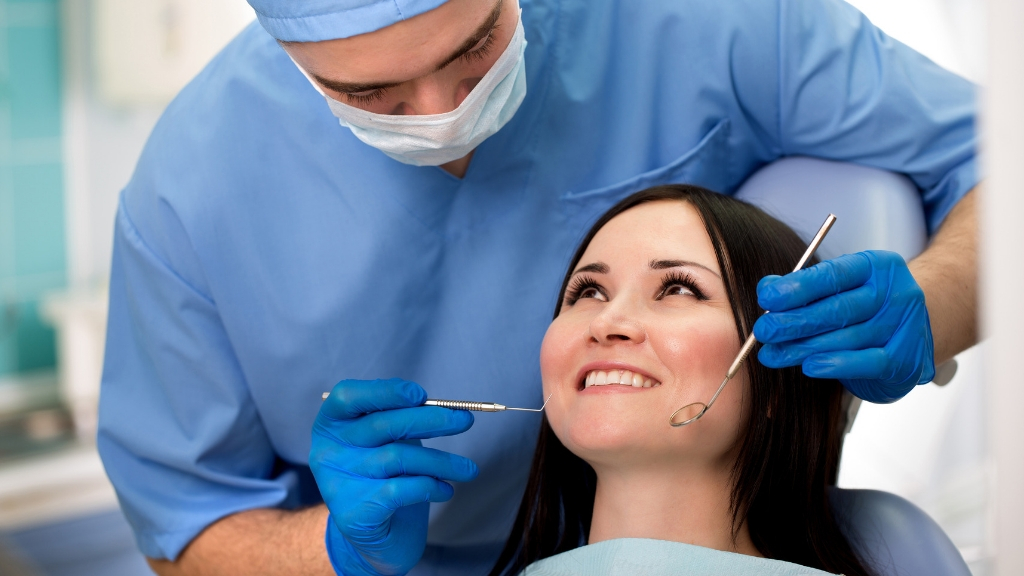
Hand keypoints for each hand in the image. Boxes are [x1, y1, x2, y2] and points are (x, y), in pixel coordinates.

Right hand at [312, 379, 477, 574]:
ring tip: (468, 469)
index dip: (385, 392)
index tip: (421, 395)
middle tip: (465, 421)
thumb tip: (444, 407)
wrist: (375, 536)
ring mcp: (337, 484)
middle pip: (382, 425)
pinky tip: (446, 490)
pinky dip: (431, 487)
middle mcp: (328, 451)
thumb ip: (402, 417)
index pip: (349, 396)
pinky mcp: (354, 514)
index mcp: (331, 424)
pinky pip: (402, 490)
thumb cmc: (384, 475)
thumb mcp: (388, 440)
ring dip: (442, 461)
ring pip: (398, 457)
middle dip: (430, 420)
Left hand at [753, 250, 934, 402]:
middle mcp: (896, 293)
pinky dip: (837, 365)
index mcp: (877, 267)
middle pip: (839, 308)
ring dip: (804, 347)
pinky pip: (868, 362)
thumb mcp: (838, 288)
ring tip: (773, 354)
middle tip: (764, 330)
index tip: (767, 298)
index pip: (834, 274)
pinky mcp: (907, 359)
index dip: (799, 287)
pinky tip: (809, 366)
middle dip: (796, 321)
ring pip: (847, 338)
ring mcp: (904, 327)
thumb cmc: (865, 308)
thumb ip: (804, 287)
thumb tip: (767, 288)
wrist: (912, 336)